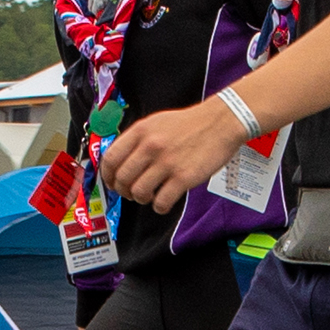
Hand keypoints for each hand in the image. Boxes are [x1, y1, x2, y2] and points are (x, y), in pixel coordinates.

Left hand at [101, 100, 248, 212]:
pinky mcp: (183, 177)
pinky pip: (161, 202)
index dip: (107, 176)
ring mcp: (167, 163)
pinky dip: (159, 207)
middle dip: (124, 191)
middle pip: (123, 179)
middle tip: (132, 193)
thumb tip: (121, 161)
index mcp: (140, 132)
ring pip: (139, 192)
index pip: (110, 159)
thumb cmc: (191, 124)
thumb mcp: (157, 122)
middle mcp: (150, 147)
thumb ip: (137, 139)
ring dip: (141, 199)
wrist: (221, 122)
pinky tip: (164, 202)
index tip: (112, 183)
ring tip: (150, 196)